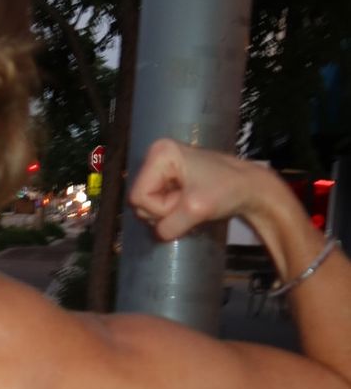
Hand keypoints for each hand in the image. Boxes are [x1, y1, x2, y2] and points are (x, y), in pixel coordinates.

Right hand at [128, 138, 264, 241]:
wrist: (249, 187)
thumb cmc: (226, 190)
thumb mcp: (196, 209)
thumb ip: (170, 225)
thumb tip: (158, 235)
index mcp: (159, 153)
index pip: (139, 196)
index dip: (160, 208)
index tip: (185, 201)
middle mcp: (155, 156)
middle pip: (140, 200)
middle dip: (164, 211)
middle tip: (188, 203)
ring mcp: (160, 168)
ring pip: (147, 206)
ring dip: (168, 213)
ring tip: (189, 203)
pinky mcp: (166, 178)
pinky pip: (156, 204)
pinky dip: (171, 211)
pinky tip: (186, 204)